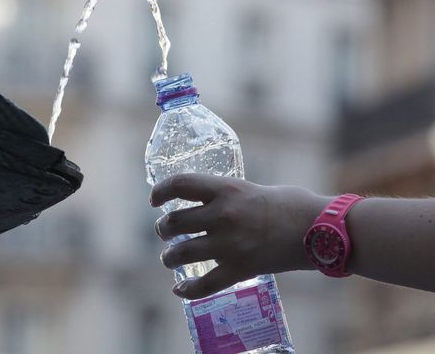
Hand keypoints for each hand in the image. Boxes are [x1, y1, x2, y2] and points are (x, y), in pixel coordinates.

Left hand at [150, 174, 327, 299]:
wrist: (321, 229)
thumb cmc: (293, 204)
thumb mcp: (255, 188)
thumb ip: (228, 195)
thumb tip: (208, 201)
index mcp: (227, 189)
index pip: (180, 184)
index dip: (160, 191)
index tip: (155, 200)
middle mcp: (223, 216)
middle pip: (174, 222)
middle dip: (163, 228)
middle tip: (164, 231)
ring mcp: (230, 245)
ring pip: (180, 254)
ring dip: (169, 257)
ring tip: (170, 257)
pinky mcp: (240, 270)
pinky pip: (203, 285)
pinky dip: (187, 290)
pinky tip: (179, 290)